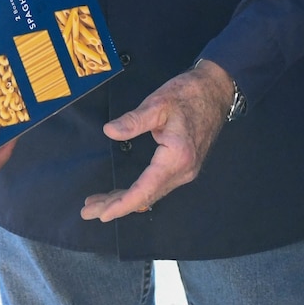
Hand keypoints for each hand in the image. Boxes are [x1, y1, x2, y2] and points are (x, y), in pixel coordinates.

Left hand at [80, 60, 232, 222]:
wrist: (215, 90)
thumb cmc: (188, 94)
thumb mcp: (158, 103)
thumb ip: (134, 120)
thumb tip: (109, 131)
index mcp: (176, 158)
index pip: (145, 190)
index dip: (122, 204)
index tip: (102, 214)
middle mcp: (183, 171)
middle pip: (146, 197)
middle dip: (116, 206)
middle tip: (88, 212)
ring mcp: (184, 171)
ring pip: (150, 193)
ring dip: (124, 200)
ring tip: (97, 204)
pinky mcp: (182, 167)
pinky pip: (156, 186)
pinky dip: (137, 192)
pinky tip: (120, 193)